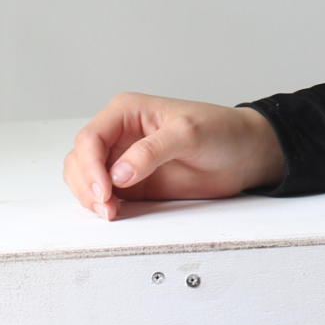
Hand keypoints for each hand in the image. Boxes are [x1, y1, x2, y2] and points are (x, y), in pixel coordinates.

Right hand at [61, 93, 286, 219]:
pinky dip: (101, 205)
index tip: (104, 190)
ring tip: (112, 212)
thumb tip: (119, 173)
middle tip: (108, 208)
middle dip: (86, 185)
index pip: (90, 138)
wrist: (245, 154)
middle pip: (79, 159)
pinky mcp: (132, 183)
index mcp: (126, 112)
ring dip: (89, 197)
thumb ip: (153, 151)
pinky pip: (103, 194)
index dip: (89, 166)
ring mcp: (123, 159)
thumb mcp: (189, 134)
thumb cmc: (222, 132)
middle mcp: (119, 134)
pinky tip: (115, 213)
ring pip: (84, 178)